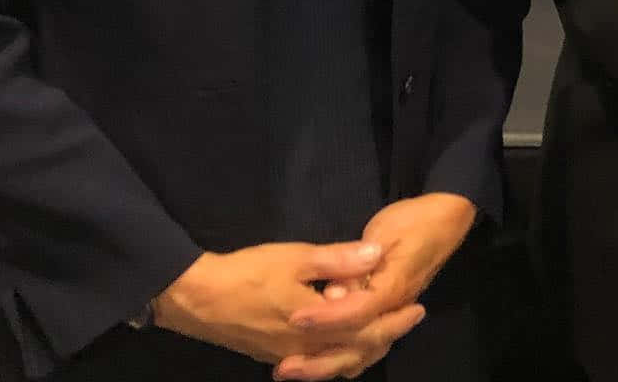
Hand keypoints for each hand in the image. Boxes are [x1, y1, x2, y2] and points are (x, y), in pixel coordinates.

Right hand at [153, 242, 395, 364]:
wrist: (200, 300)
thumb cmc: (251, 274)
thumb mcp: (298, 258)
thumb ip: (339, 260)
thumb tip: (376, 255)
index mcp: (318, 329)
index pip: (367, 332)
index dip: (395, 321)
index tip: (417, 308)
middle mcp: (307, 350)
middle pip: (355, 353)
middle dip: (385, 335)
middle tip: (409, 319)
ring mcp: (288, 355)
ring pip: (335, 361)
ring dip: (361, 347)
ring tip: (381, 331)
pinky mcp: (273, 353)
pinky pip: (316, 362)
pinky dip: (336, 352)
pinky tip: (339, 340)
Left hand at [280, 193, 476, 379]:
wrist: (445, 220)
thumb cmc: (414, 220)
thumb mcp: (383, 232)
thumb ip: (356, 263)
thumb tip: (334, 291)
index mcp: (392, 289)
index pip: (355, 313)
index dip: (325, 318)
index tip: (295, 318)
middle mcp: (393, 310)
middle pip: (357, 346)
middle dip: (319, 359)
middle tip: (283, 368)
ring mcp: (392, 315)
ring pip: (362, 354)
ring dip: (329, 365)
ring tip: (295, 370)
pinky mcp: (388, 313)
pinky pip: (366, 347)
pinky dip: (344, 358)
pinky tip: (322, 360)